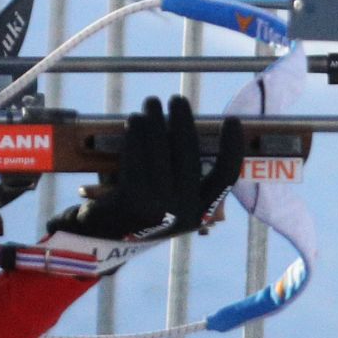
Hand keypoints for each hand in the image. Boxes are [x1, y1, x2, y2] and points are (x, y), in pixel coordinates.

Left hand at [51, 95, 244, 248]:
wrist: (105, 238)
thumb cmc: (142, 210)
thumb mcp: (172, 202)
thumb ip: (185, 175)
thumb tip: (187, 127)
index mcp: (201, 213)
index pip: (226, 178)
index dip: (233, 147)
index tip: (232, 119)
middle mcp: (184, 211)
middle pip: (190, 154)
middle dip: (183, 121)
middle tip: (177, 99)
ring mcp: (158, 206)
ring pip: (160, 150)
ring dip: (156, 121)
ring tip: (151, 104)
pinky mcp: (132, 197)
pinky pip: (137, 156)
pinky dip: (137, 134)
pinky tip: (134, 121)